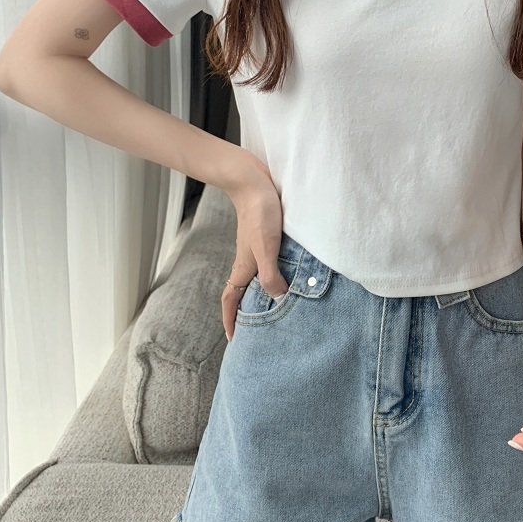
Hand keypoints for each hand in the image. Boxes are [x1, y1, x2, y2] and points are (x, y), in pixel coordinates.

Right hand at [219, 154, 288, 340]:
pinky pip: (271, 264)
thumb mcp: (266, 248)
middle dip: (247, 312)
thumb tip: (278, 298)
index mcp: (243, 267)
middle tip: (259, 330)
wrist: (253, 181)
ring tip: (278, 308)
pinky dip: (277, 275)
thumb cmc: (258, 214)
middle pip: (244, 292)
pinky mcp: (267, 237)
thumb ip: (270, 274)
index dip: (231, 320)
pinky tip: (292, 274)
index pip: (231, 299)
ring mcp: (257, 249)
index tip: (234, 340)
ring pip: (258, 278)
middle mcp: (248, 261)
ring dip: (264, 294)